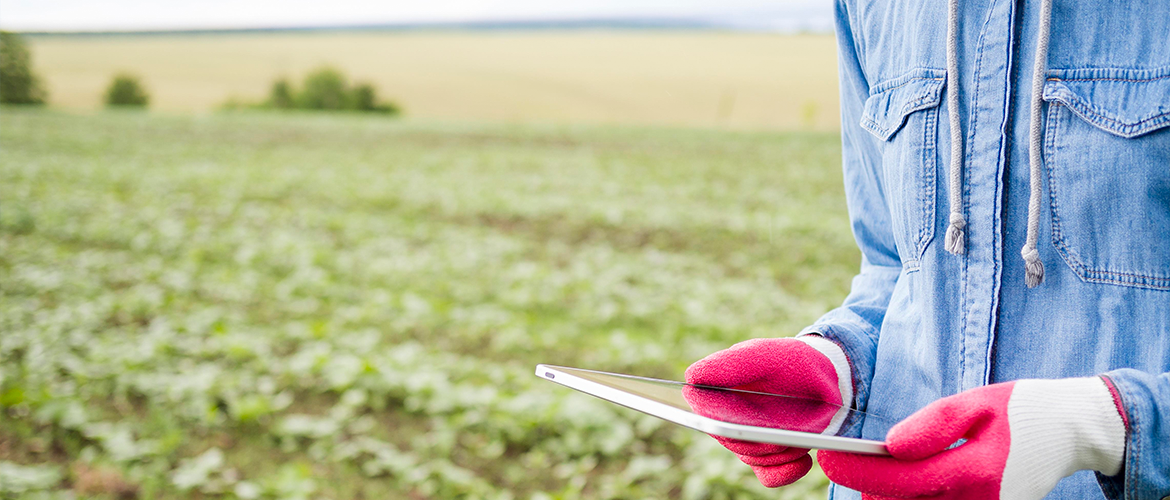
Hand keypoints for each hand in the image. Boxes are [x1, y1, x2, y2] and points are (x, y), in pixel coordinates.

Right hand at [683, 337, 849, 486]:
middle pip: (732, 440)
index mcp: (717, 390)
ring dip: (779, 447)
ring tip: (801, 433)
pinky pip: (768, 476)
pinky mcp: (769, 457)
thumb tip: (691, 378)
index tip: (744, 419)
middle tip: (786, 424)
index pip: (704, 412)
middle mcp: (728, 417)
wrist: (824, 375)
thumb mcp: (762, 355)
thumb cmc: (788, 360)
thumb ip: (728, 364)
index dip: (720, 418)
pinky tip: (803, 460)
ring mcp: (749, 440)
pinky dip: (784, 471)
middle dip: (760, 435)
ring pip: (753, 457)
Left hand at [818, 377, 1126, 499]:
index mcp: (974, 472)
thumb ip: (932, 425)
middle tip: (849, 460)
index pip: (897, 480)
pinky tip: (905, 484)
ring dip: (886, 497)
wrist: (1071, 435)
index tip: (824, 456)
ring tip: (878, 471)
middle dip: (867, 486)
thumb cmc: (1020, 411)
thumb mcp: (976, 403)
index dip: (855, 469)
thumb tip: (890, 446)